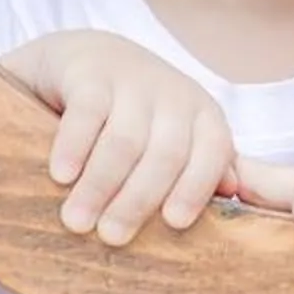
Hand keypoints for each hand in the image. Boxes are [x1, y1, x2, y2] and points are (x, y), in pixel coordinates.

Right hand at [2, 30, 235, 246]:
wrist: (82, 57)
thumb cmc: (134, 114)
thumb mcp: (174, 134)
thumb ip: (203, 165)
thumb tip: (232, 194)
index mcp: (203, 114)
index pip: (213, 152)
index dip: (196, 187)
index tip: (174, 223)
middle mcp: (174, 95)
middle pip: (165, 154)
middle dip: (138, 200)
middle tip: (111, 237)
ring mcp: (133, 79)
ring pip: (124, 140)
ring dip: (100, 185)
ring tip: (76, 222)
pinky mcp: (89, 72)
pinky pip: (86, 113)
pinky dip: (74, 147)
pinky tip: (61, 176)